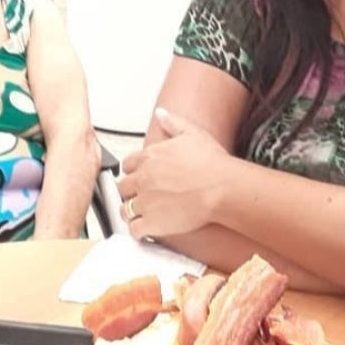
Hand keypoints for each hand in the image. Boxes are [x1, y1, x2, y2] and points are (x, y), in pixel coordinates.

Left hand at [118, 108, 233, 240]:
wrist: (222, 187)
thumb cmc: (212, 163)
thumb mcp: (193, 133)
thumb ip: (172, 123)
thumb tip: (160, 113)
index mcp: (149, 157)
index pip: (127, 165)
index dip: (134, 172)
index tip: (142, 177)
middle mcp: (143, 178)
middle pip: (123, 188)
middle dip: (131, 192)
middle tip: (144, 196)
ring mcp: (145, 202)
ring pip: (125, 210)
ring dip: (133, 212)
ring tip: (146, 214)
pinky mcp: (152, 222)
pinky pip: (134, 230)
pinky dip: (139, 231)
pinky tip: (149, 229)